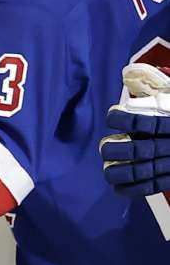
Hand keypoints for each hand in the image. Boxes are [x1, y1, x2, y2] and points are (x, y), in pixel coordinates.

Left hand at [100, 64, 169, 196]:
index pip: (143, 122)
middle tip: (104, 147)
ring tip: (107, 170)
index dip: (123, 119)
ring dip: (120, 172)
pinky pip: (153, 186)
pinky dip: (133, 189)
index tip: (112, 116)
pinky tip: (117, 188)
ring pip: (142, 171)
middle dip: (115, 150)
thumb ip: (160, 85)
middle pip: (139, 150)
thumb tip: (129, 74)